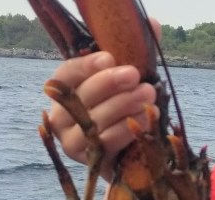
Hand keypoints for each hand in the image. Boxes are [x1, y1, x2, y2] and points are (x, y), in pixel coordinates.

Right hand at [47, 19, 161, 179]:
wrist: (131, 155)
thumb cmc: (126, 109)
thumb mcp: (130, 80)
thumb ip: (137, 52)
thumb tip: (153, 24)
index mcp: (66, 91)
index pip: (67, 74)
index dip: (87, 65)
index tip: (109, 58)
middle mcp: (62, 115)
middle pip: (81, 96)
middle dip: (111, 84)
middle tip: (136, 76)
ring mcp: (71, 140)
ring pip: (94, 120)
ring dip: (123, 105)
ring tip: (148, 95)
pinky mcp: (88, 160)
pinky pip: (105, 143)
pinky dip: (126, 129)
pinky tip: (144, 118)